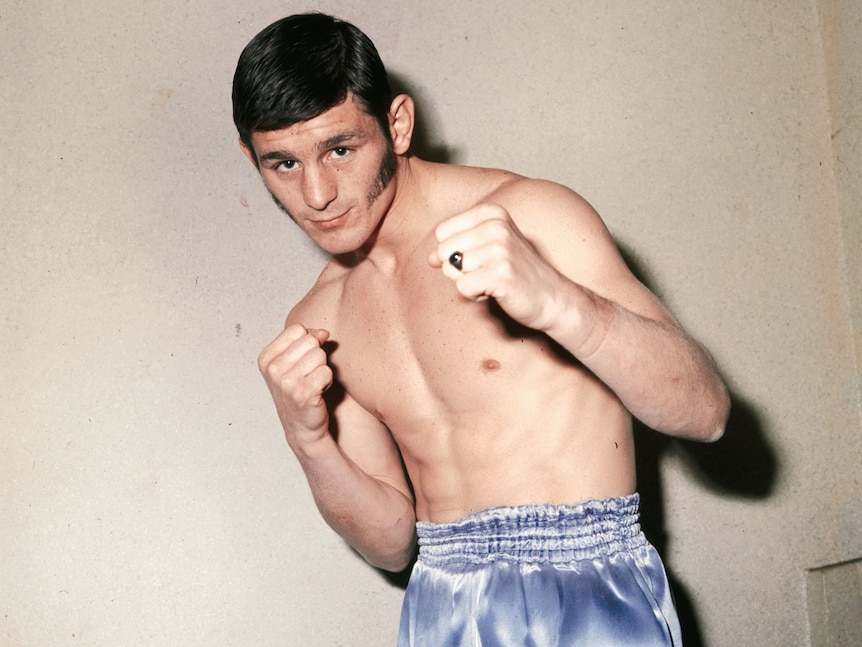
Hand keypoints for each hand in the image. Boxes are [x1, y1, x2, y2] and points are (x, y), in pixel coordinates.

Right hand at [258, 324, 333, 446]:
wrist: (301, 426)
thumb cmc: (298, 391)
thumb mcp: (293, 362)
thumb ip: (305, 341)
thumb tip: (323, 332)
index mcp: (266, 357)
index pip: (297, 329)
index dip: (308, 341)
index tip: (303, 359)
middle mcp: (273, 369)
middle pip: (310, 340)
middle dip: (317, 355)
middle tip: (309, 374)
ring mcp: (287, 382)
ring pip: (320, 355)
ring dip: (323, 369)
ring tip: (313, 382)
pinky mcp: (303, 393)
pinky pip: (327, 372)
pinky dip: (328, 381)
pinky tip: (318, 391)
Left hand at [429, 203, 565, 330]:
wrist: (553, 298)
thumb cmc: (517, 273)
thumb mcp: (488, 247)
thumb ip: (458, 246)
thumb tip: (430, 259)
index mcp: (492, 212)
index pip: (442, 232)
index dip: (453, 253)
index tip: (481, 259)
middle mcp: (496, 226)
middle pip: (444, 251)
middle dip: (458, 270)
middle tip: (487, 273)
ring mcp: (500, 249)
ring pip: (452, 270)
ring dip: (469, 283)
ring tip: (494, 281)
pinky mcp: (501, 274)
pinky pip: (463, 287)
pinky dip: (475, 295)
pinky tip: (497, 291)